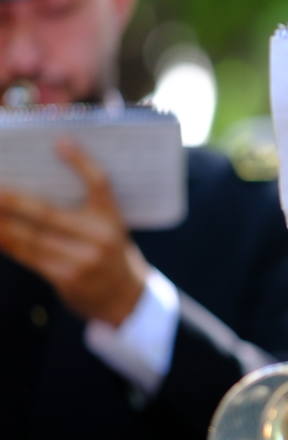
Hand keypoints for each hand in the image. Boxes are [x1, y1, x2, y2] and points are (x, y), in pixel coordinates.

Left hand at [0, 138, 148, 324]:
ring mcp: (84, 260)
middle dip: (12, 200)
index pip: (100, 183)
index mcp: (112, 217)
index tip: (60, 141)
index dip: (81, 162)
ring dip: (2, 223)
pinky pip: (29, 256)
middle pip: (47, 213)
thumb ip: (81, 209)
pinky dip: (7, 243)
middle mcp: (100, 237)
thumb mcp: (106, 227)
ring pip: (30, 237)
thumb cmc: (106, 253)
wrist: (123, 297)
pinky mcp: (68, 279)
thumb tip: (31, 188)